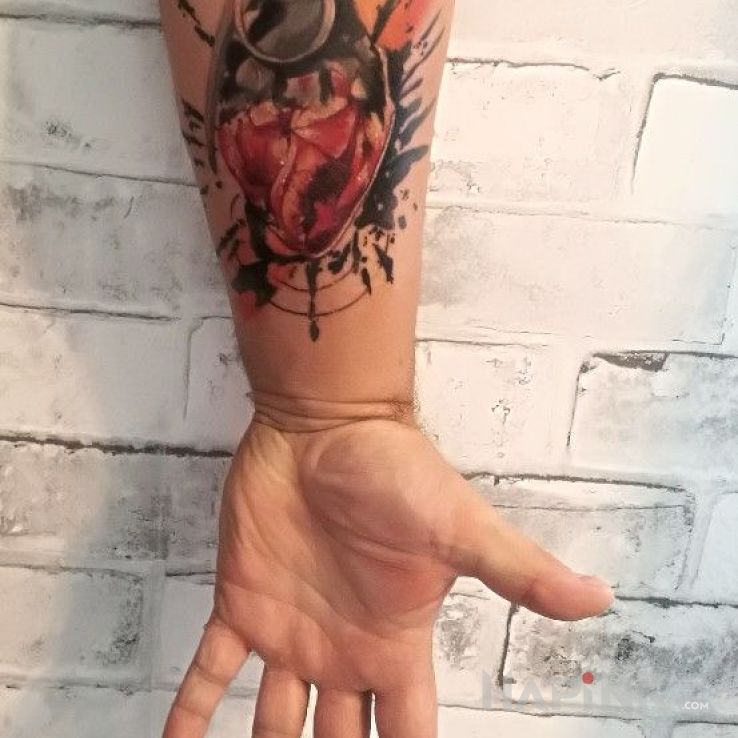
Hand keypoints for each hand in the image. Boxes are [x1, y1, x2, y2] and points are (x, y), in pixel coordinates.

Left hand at [163, 416, 613, 737]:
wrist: (327, 426)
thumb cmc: (394, 469)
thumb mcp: (460, 527)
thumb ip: (519, 570)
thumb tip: (598, 597)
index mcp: (395, 644)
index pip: (406, 736)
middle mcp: (344, 650)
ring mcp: (290, 631)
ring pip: (271, 724)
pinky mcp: (243, 603)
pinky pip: (211, 671)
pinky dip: (190, 712)